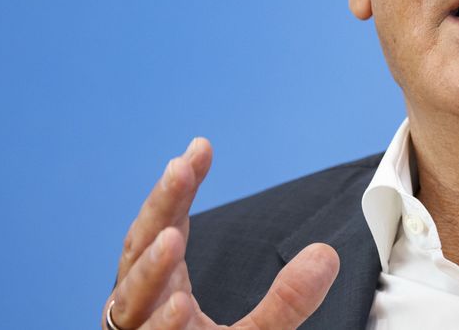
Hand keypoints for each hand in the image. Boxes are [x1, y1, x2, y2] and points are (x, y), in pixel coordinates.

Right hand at [101, 138, 339, 329]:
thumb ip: (287, 300)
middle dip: (160, 208)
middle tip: (181, 166)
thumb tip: (328, 254)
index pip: (163, 226)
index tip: (200, 146)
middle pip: (140, 249)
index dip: (177, 188)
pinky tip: (178, 305)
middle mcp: (137, 310)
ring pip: (130, 300)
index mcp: (159, 289)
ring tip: (174, 236)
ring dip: (150, 270)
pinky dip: (159, 323)